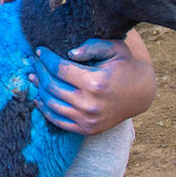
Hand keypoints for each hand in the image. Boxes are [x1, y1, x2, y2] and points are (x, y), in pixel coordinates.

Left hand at [29, 38, 155, 135]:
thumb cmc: (125, 67)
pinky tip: (39, 98)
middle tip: (34, 63)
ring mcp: (87, 119)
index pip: (59, 69)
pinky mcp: (86, 129)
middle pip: (52, 86)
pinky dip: (45, 109)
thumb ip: (92, 47)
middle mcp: (89, 104)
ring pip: (51, 103)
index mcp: (95, 82)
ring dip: (39, 89)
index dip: (46, 58)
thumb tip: (69, 53)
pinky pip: (57, 120)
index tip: (39, 51)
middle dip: (39, 72)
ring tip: (33, 78)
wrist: (141, 94)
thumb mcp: (115, 49)